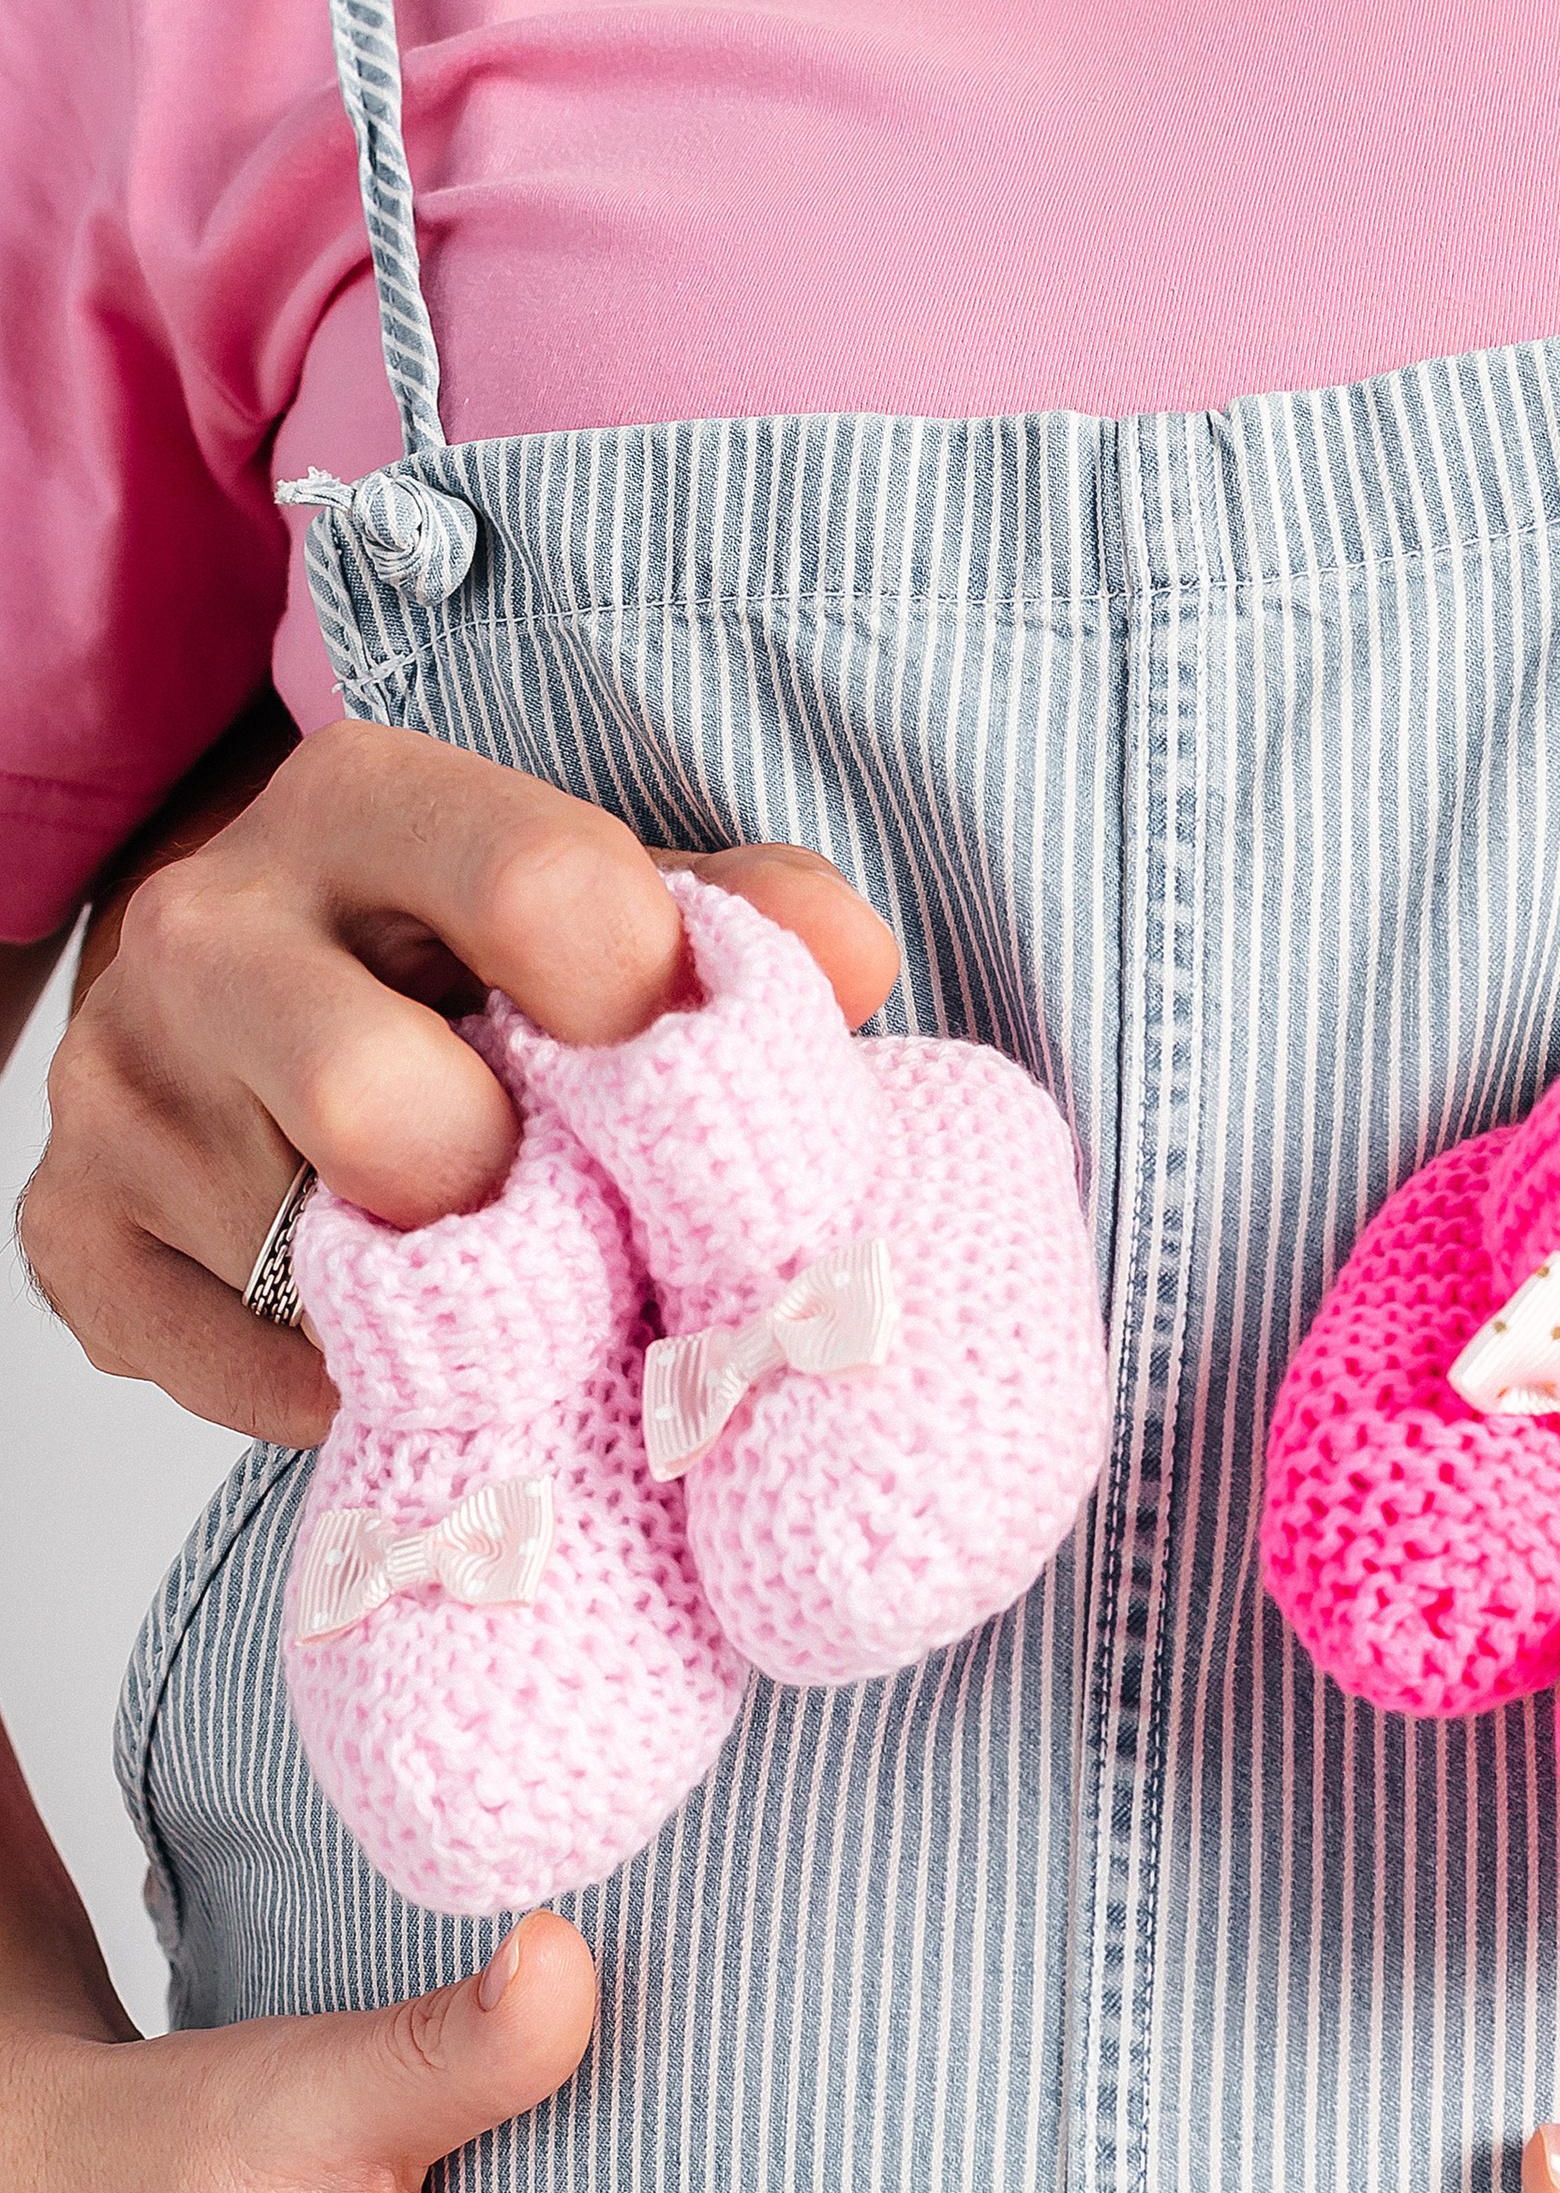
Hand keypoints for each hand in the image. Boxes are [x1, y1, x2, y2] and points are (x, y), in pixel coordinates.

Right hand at [19, 716, 900, 1444]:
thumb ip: (743, 920)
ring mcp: (123, 1086)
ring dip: (434, 1298)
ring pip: (317, 1265)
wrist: (262, 1011)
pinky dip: (340, 1388)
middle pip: (384, 1105)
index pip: (541, 890)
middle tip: (550, 1197)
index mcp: (368, 805)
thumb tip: (849, 963)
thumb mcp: (612, 913)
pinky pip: (240, 1373)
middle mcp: (210, 925)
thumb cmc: (478, 972)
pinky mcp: (73, 1232)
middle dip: (505, 1188)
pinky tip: (386, 1335)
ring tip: (466, 1253)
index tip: (670, 1072)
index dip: (647, 1010)